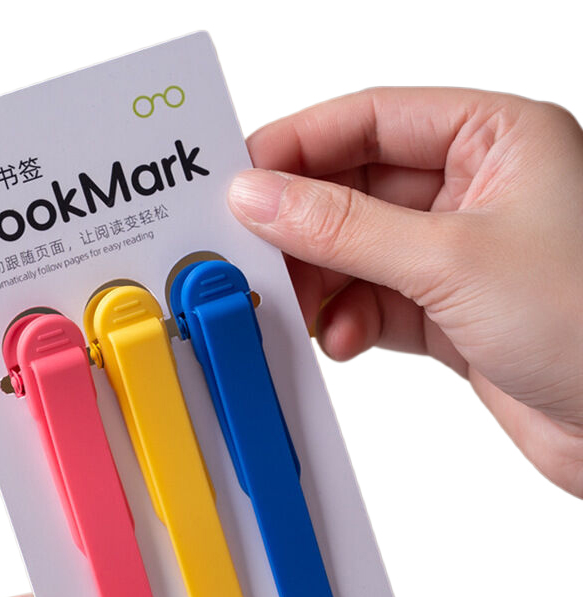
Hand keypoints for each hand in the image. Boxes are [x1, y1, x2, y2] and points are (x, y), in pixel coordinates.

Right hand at [228, 87, 582, 497]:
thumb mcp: (450, 260)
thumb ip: (344, 228)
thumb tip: (260, 197)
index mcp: (495, 139)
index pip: (372, 119)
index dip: (300, 145)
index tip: (240, 178)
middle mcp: (475, 190)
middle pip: (355, 189)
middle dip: (304, 227)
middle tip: (253, 253)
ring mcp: (457, 254)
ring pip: (356, 251)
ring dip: (321, 281)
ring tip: (299, 307)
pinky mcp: (446, 311)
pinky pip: (372, 301)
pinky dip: (346, 320)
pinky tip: (342, 338)